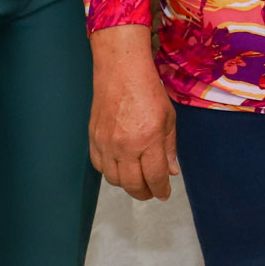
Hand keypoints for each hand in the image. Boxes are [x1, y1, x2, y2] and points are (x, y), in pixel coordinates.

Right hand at [88, 25, 178, 200]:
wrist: (121, 71)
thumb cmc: (149, 91)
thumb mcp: (169, 118)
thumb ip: (169, 147)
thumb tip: (171, 172)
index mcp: (149, 139)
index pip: (154, 177)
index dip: (160, 190)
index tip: (164, 194)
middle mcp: (125, 146)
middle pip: (132, 184)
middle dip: (144, 193)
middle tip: (152, 192)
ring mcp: (106, 144)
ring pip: (114, 179)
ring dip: (127, 185)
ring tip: (138, 181)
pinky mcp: (93, 139)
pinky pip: (99, 166)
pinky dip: (110, 173)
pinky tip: (120, 168)